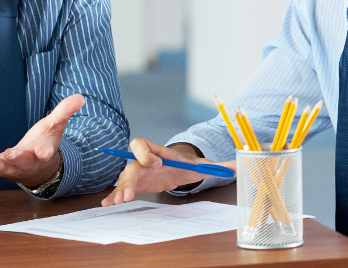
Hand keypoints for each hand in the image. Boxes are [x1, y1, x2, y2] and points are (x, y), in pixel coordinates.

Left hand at [0, 93, 84, 187]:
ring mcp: (15, 168)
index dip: (45, 152)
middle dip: (17, 158)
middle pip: (24, 161)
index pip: (46, 152)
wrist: (39, 166)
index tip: (44, 152)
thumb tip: (80, 97)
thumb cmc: (45, 141)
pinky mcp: (2, 170)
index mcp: (43, 151)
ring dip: (1, 166)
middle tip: (9, 155)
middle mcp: (29, 162)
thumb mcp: (55, 125)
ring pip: (8, 168)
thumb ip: (65, 111)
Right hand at [100, 139, 234, 206]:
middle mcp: (144, 160)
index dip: (147, 153)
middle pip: (131, 164)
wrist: (177, 167)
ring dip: (120, 189)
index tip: (158, 163)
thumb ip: (218, 164)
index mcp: (157, 151)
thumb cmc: (187, 163)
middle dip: (130, 177)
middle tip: (131, 193)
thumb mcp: (202, 163)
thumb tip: (239, 165)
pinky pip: (121, 189)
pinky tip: (108, 204)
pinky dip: (114, 195)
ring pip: (123, 178)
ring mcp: (137, 172)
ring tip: (118, 201)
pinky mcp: (134, 184)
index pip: (143, 144)